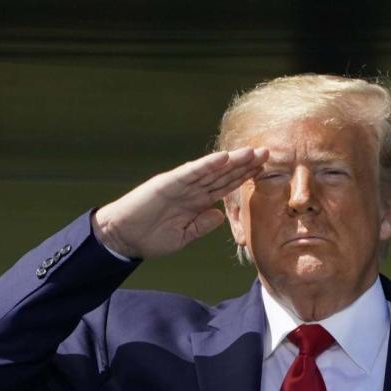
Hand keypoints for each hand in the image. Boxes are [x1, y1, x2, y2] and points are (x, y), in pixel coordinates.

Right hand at [92, 148, 267, 259]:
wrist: (122, 238)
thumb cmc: (151, 237)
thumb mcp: (184, 236)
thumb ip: (202, 225)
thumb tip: (220, 214)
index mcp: (196, 201)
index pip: (225, 186)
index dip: (244, 178)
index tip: (264, 171)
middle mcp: (191, 189)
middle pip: (223, 174)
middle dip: (245, 165)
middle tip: (267, 153)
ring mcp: (180, 184)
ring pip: (212, 170)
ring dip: (232, 161)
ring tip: (253, 152)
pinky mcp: (167, 183)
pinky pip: (191, 173)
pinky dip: (207, 165)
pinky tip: (224, 158)